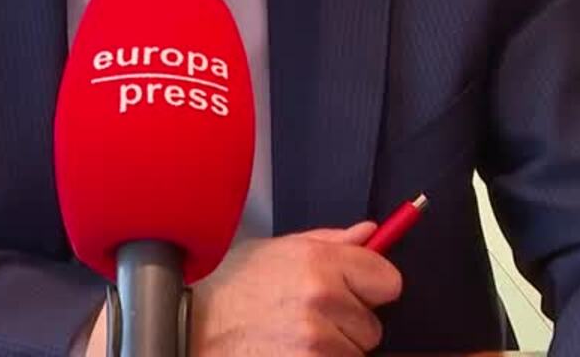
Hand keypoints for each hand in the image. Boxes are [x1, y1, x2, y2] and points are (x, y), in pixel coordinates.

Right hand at [189, 221, 402, 354]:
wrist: (190, 329)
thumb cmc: (228, 289)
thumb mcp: (275, 250)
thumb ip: (328, 242)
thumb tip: (369, 234)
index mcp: (319, 262)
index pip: (389, 281)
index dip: (370, 288)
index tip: (354, 292)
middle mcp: (323, 301)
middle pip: (373, 326)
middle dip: (347, 325)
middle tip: (308, 318)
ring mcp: (317, 343)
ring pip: (355, 354)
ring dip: (333, 351)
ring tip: (292, 338)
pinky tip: (290, 353)